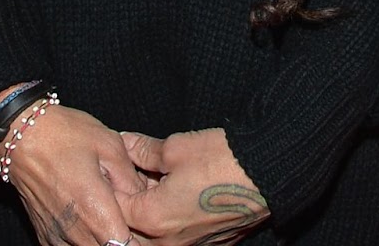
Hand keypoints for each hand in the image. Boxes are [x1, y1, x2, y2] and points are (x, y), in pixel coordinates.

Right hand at [0, 99, 146, 245]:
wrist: (22, 135)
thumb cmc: (65, 135)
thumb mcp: (110, 145)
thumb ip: (132, 180)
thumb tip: (145, 199)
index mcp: (96, 212)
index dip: (141, 238)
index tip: (146, 222)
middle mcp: (76, 233)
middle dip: (125, 237)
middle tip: (129, 214)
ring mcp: (59, 238)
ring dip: (104, 238)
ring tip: (108, 212)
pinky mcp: (46, 236)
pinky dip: (84, 238)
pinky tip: (88, 216)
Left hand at [121, 128, 269, 245]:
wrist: (267, 173)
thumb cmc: (221, 159)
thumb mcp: (175, 147)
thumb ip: (143, 150)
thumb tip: (124, 143)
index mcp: (153, 220)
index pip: (115, 208)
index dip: (112, 184)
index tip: (111, 167)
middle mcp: (168, 243)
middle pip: (132, 229)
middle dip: (128, 202)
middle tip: (131, 175)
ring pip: (154, 237)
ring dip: (148, 214)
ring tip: (154, 182)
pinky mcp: (210, 243)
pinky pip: (177, 238)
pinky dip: (169, 221)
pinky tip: (175, 194)